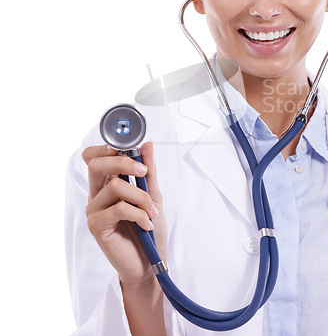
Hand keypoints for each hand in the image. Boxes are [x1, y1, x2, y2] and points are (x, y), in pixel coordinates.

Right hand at [83, 142, 166, 285]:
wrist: (148, 263)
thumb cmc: (148, 230)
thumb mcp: (153, 195)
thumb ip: (149, 171)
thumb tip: (147, 145)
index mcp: (107, 184)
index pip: (93, 158)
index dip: (105, 148)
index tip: (129, 148)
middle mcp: (97, 195)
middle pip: (97, 165)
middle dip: (124, 163)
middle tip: (144, 172)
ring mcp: (94, 211)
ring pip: (115, 187)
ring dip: (141, 197)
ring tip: (151, 212)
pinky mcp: (96, 227)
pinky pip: (119, 209)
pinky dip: (139, 214)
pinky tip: (146, 224)